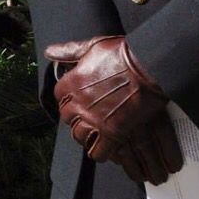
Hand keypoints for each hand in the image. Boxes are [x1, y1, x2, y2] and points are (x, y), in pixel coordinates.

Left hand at [44, 36, 182, 183]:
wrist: (148, 64)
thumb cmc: (123, 53)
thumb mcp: (93, 46)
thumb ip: (70, 51)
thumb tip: (49, 51)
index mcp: (70, 85)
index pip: (61, 99)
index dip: (73, 101)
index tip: (84, 101)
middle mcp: (77, 106)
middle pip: (70, 122)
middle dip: (81, 121)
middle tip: (96, 119)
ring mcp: (93, 121)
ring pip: (82, 138)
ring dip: (91, 137)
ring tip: (103, 135)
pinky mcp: (111, 134)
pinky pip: (99, 153)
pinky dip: (105, 152)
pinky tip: (112, 146)